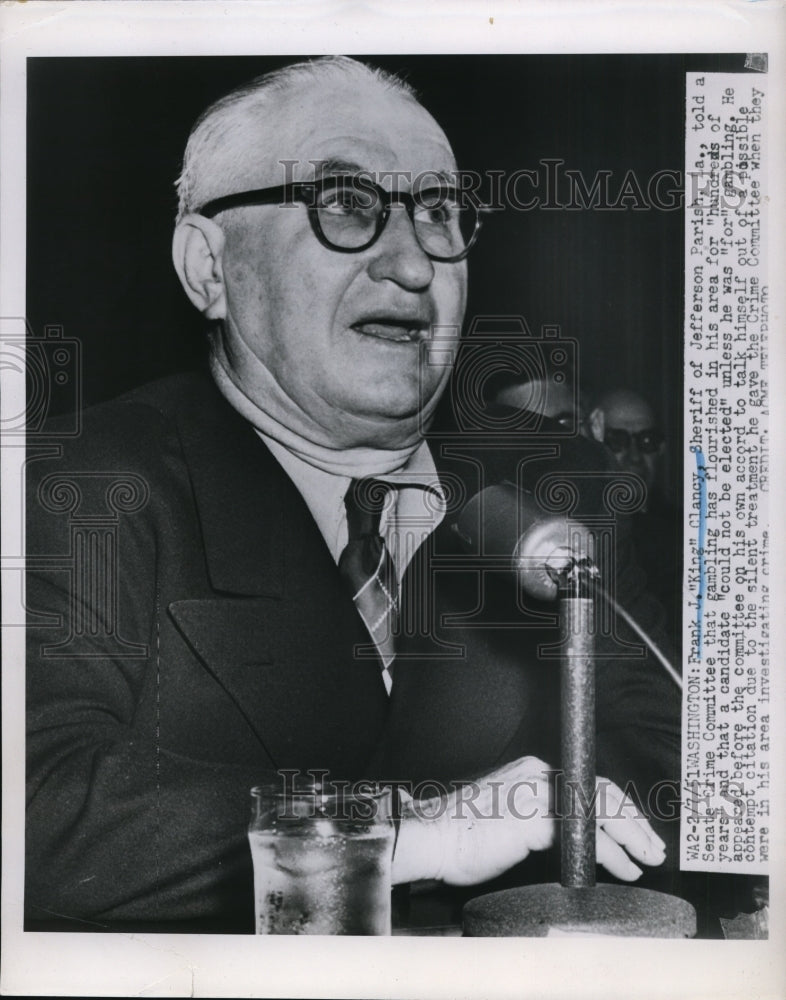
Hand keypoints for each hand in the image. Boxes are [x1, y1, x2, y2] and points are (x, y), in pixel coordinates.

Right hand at [391, 756, 666, 885]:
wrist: (433, 837)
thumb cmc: (463, 834)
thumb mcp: (511, 819)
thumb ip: (543, 820)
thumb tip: (577, 840)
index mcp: (533, 772)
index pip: (588, 783)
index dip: (618, 807)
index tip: (637, 829)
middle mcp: (538, 775)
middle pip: (601, 791)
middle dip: (633, 820)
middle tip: (653, 846)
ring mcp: (537, 794)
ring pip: (599, 809)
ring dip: (630, 836)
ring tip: (646, 858)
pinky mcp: (534, 819)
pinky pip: (585, 834)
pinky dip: (609, 853)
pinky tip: (622, 868)